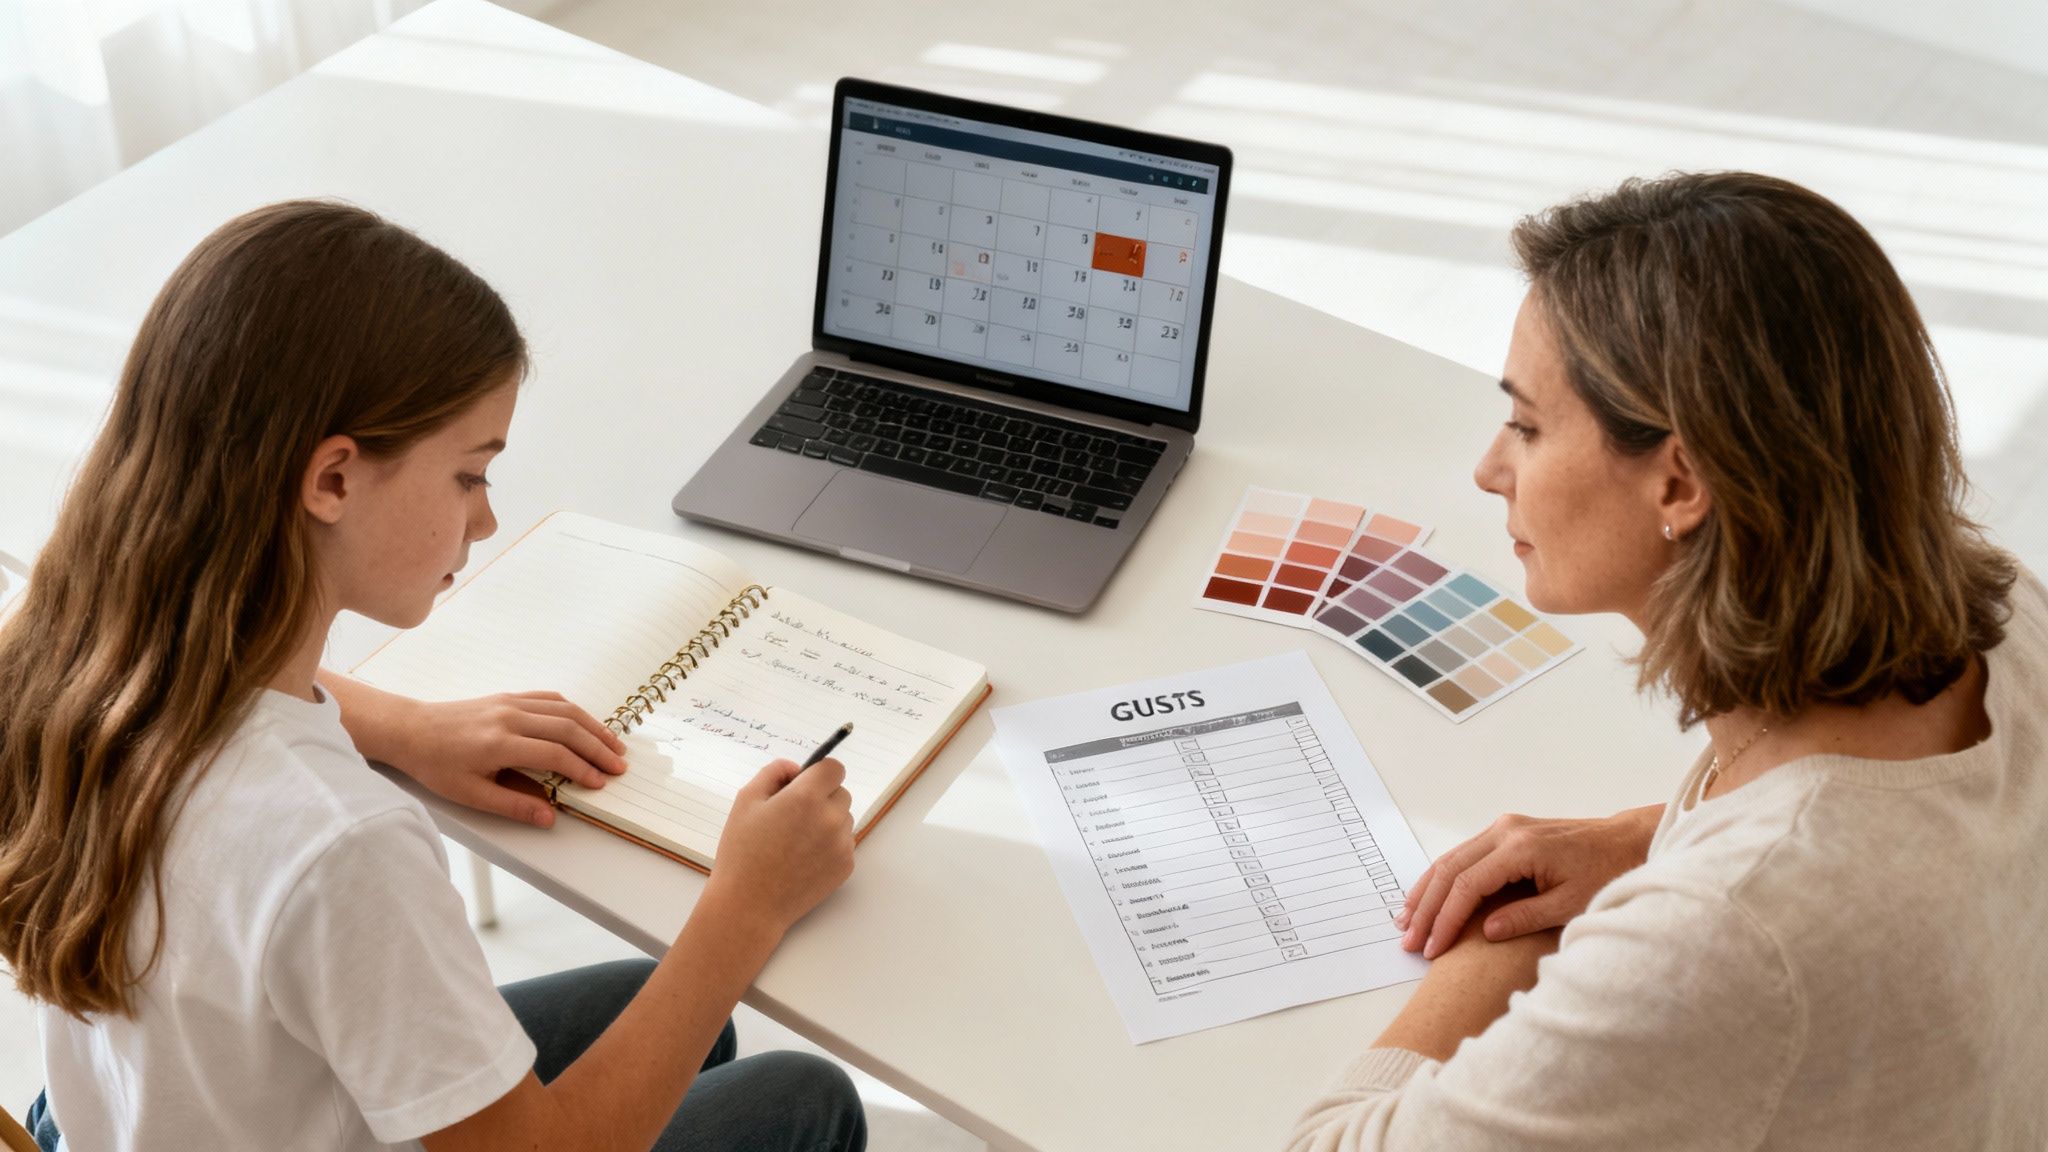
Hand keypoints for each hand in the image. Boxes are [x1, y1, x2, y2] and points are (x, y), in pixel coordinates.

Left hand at [325, 673, 627, 827]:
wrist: (412, 730)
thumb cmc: (436, 765)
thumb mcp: (470, 794)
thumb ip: (513, 804)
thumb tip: (549, 816)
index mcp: (499, 743)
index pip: (554, 754)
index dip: (582, 769)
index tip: (600, 783)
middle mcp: (509, 718)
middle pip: (567, 728)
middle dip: (598, 748)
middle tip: (618, 766)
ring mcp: (510, 703)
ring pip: (564, 710)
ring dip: (593, 727)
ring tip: (613, 744)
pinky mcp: (508, 697)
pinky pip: (549, 698)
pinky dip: (573, 710)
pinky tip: (586, 723)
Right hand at [702, 758, 855, 940]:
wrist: (749, 905)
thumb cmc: (742, 852)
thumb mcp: (746, 801)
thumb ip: (773, 773)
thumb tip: (795, 768)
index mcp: (806, 797)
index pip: (834, 768)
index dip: (819, 773)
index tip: (805, 784)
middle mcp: (830, 818)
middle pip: (841, 793)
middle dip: (822, 797)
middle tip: (793, 815)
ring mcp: (841, 844)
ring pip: (844, 818)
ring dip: (827, 820)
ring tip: (796, 840)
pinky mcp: (846, 866)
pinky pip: (845, 843)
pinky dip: (830, 844)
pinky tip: (803, 858)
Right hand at [1396, 804, 1661, 958]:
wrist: (1626, 842)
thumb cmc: (1606, 873)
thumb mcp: (1571, 904)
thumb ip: (1526, 917)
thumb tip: (1485, 931)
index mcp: (1520, 848)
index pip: (1468, 885)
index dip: (1446, 919)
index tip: (1433, 948)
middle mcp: (1505, 832)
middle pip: (1449, 869)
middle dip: (1426, 908)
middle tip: (1409, 940)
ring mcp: (1503, 829)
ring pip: (1450, 860)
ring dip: (1427, 892)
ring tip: (1407, 921)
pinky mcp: (1505, 834)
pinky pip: (1463, 856)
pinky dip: (1443, 880)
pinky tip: (1429, 898)